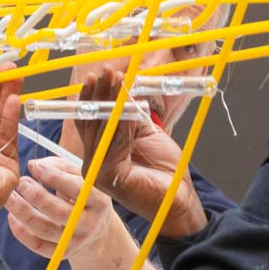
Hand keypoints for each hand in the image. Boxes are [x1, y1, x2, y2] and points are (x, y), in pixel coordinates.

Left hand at [6, 154, 127, 262]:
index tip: (35, 167)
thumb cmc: (83, 195)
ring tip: (10, 197)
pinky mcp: (62, 253)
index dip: (54, 177)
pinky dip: (21, 231)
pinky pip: (37, 245)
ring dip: (22, 211)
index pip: (77, 189)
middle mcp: (89, 223)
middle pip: (58, 211)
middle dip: (35, 195)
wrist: (97, 230)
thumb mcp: (80, 178)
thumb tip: (33, 165)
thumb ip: (59, 166)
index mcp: (99, 201)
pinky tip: (12, 216)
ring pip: (43, 229)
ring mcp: (75, 241)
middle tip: (20, 182)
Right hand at [57, 70, 200, 232]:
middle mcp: (92, 162)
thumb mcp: (145, 134)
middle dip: (100, 93)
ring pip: (101, 128)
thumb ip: (130, 117)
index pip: (90, 120)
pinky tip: (126, 102)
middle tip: (106, 70)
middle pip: (91, 121)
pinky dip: (121, 120)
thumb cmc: (164, 170)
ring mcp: (96, 170)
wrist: (178, 199)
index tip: (99, 74)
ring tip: (115, 78)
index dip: (93, 96)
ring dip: (109, 100)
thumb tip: (124, 90)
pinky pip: (113, 141)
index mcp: (99, 154)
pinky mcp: (106, 176)